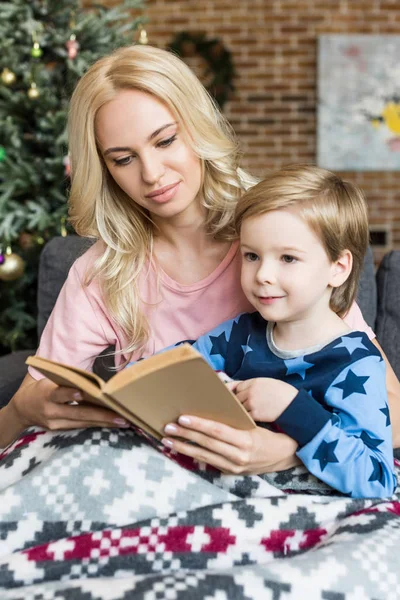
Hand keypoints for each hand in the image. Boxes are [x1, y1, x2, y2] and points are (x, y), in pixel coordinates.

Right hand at [8, 375, 130, 435]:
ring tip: (123, 422)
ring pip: (83, 423)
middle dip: (101, 415)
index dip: (70, 394)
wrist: (23, 408)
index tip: (82, 393)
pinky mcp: (60, 430)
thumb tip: (95, 382)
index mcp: (46, 394)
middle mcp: (51, 411)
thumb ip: (68, 381)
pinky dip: (97, 425)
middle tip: (121, 416)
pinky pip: (82, 427)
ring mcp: (56, 423)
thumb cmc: (43, 388)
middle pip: (78, 413)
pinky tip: (113, 424)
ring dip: (104, 422)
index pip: (58, 394)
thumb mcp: (49, 381)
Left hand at [161, 415, 300, 474]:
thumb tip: (216, 401)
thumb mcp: (255, 423)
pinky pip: (209, 463)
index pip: (217, 431)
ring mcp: (234, 467)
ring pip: (204, 456)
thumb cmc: (269, 434)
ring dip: (184, 448)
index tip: (182, 418)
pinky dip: (194, 456)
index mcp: (246, 440)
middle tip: (167, 428)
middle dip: (185, 436)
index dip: (198, 425)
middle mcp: (239, 456)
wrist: (285, 456)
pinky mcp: (231, 473)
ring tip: (168, 441)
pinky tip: (182, 450)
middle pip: (207, 444)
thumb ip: (235, 416)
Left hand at [227, 378, 297, 421]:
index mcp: (254, 382)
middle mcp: (251, 391)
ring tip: (248, 412)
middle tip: (242, 405)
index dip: (238, 392)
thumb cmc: (284, 393)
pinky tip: (251, 418)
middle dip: (238, 402)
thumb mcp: (268, 382)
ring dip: (242, 411)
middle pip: (236, 397)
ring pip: (239, 408)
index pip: (238, 386)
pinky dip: (246, 418)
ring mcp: (252, 403)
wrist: (294, 405)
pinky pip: (245, 416)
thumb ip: (254, 384)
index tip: (239, 396)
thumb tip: (241, 388)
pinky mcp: (255, 414)